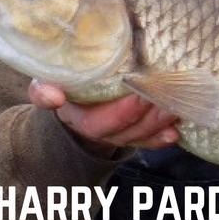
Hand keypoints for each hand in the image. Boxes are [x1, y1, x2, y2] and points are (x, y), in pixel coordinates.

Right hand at [28, 80, 179, 157]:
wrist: (68, 95)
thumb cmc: (63, 80)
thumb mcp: (46, 80)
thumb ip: (43, 89)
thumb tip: (53, 96)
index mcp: (75, 115)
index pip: (95, 122)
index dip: (119, 113)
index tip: (138, 97)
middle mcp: (96, 129)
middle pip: (122, 130)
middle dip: (145, 116)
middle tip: (165, 96)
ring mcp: (115, 133)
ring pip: (137, 134)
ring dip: (158, 122)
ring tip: (175, 106)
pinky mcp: (130, 132)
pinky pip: (147, 140)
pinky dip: (161, 137)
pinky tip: (176, 131)